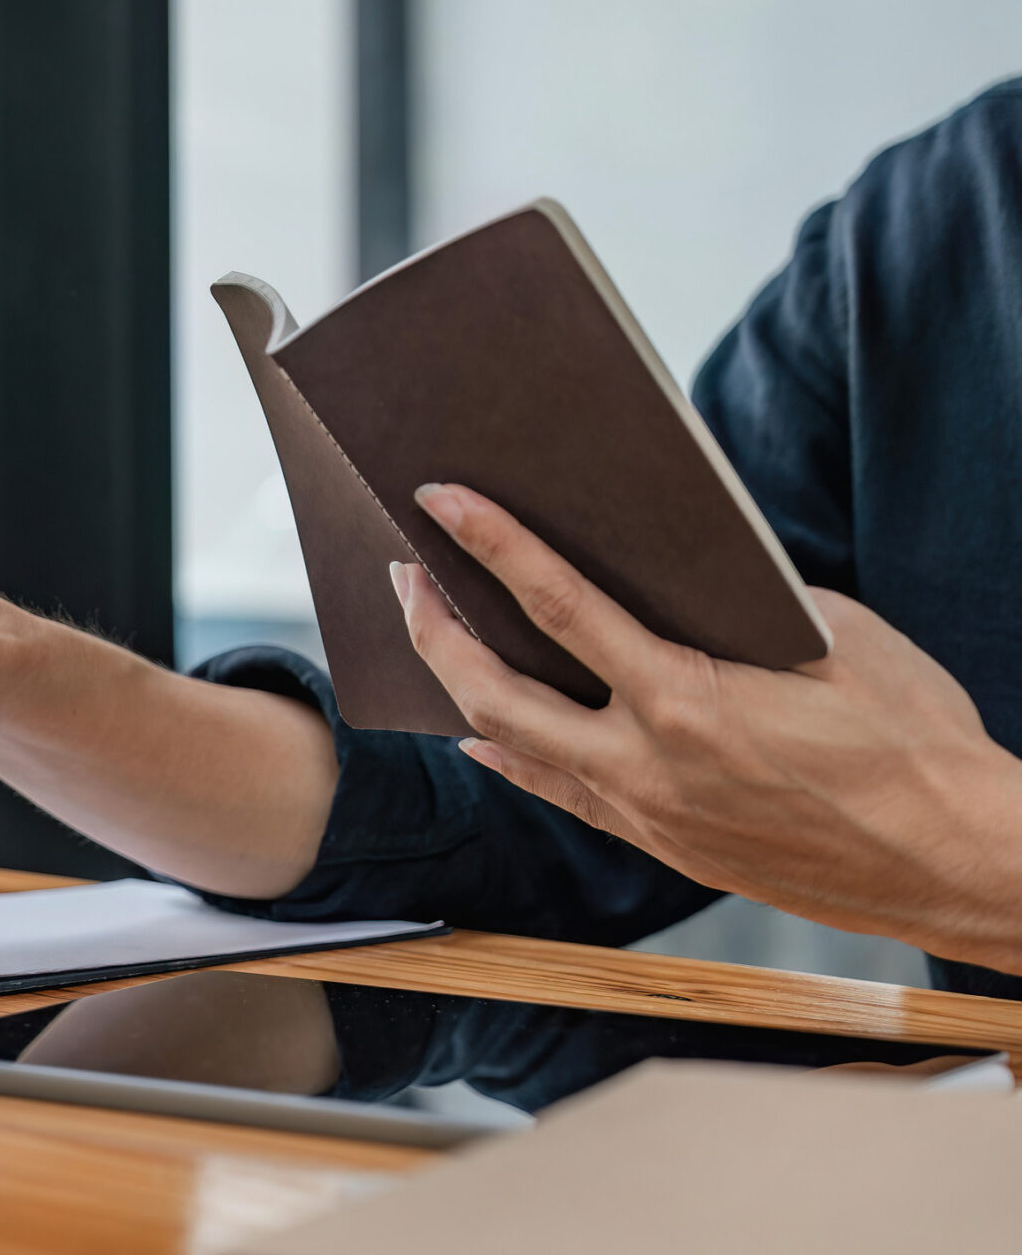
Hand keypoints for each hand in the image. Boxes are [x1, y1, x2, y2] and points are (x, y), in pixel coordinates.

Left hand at [395, 482, 1021, 974]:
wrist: (955, 859)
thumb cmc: (913, 737)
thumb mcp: (833, 636)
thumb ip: (737, 604)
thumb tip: (672, 570)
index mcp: (685, 699)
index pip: (558, 604)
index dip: (491, 545)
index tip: (440, 500)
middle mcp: (646, 763)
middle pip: (494, 691)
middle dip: (434, 627)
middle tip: (405, 574)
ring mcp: (646, 814)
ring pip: (516, 745)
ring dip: (462, 686)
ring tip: (435, 633)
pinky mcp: (661, 847)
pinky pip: (560, 794)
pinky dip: (512, 756)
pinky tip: (481, 733)